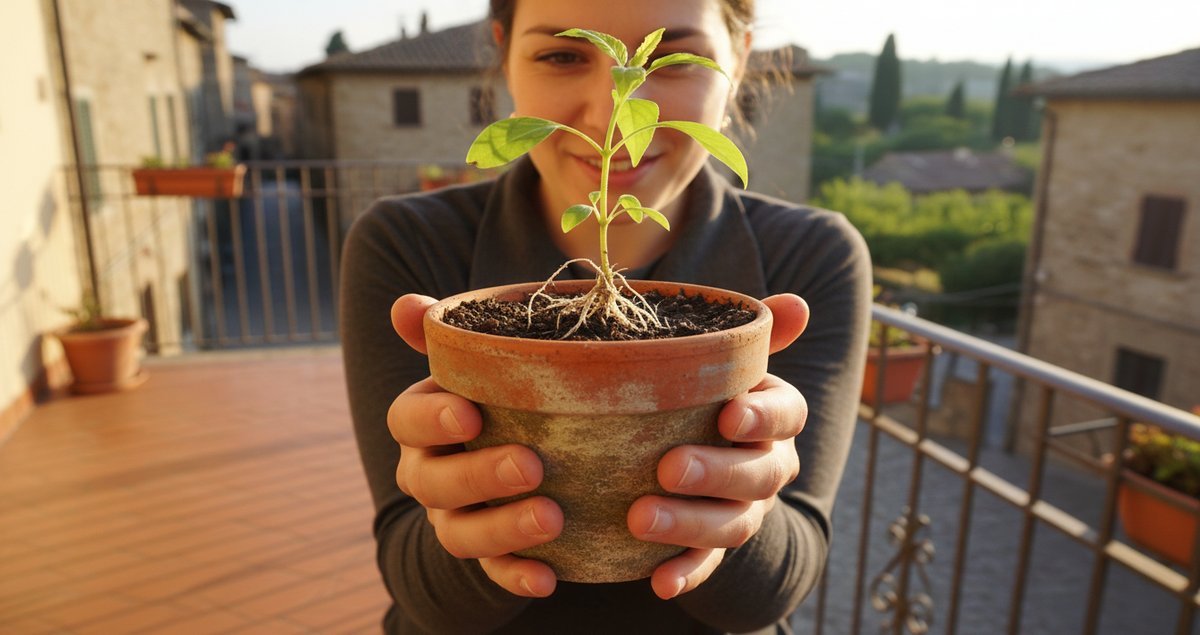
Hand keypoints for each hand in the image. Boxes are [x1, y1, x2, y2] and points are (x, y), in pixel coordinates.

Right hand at [387, 294, 563, 597]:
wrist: (514, 451)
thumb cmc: (500, 393)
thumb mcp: (478, 362)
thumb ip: (448, 336)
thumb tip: (408, 306)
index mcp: (423, 421)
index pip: (408, 420)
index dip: (433, 419)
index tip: (470, 413)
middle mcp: (428, 473)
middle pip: (434, 482)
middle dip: (479, 476)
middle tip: (532, 466)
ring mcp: (454, 517)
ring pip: (461, 533)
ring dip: (504, 529)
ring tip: (554, 518)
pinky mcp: (487, 555)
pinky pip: (495, 573)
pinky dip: (517, 577)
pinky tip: (549, 578)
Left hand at [627, 293, 810, 599]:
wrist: (689, 449)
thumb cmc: (701, 392)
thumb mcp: (721, 360)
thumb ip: (750, 335)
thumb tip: (796, 305)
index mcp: (773, 416)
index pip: (787, 414)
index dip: (763, 417)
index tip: (728, 414)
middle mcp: (768, 467)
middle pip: (758, 475)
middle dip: (716, 474)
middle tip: (667, 468)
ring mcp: (744, 511)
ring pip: (732, 525)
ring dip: (690, 525)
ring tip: (639, 518)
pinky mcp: (713, 547)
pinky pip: (706, 566)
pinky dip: (685, 575)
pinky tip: (657, 583)